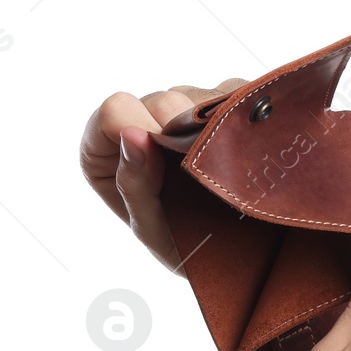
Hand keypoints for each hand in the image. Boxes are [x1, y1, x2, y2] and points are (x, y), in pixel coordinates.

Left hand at [78, 77, 246, 272]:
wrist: (241, 256)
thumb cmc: (183, 246)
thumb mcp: (151, 229)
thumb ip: (133, 184)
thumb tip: (132, 135)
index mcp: (108, 150)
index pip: (113, 110)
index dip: (134, 123)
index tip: (158, 150)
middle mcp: (146, 123)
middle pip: (160, 100)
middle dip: (179, 130)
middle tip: (198, 168)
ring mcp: (186, 110)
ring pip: (199, 96)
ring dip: (211, 129)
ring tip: (223, 168)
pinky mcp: (226, 103)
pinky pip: (235, 94)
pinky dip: (239, 118)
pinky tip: (242, 149)